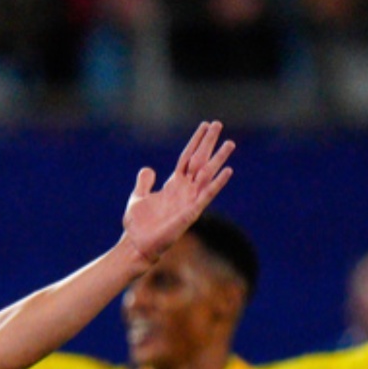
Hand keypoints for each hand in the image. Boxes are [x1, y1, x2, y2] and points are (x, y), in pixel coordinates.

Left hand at [121, 121, 235, 264]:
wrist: (137, 245)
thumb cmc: (138, 225)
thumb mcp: (138, 197)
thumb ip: (145, 182)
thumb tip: (149, 169)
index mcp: (173, 184)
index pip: (187, 157)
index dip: (195, 141)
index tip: (205, 125)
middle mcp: (185, 189)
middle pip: (200, 160)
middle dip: (209, 143)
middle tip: (219, 124)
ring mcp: (190, 199)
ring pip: (207, 174)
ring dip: (218, 159)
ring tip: (230, 143)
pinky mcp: (191, 212)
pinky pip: (207, 194)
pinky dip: (217, 183)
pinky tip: (227, 171)